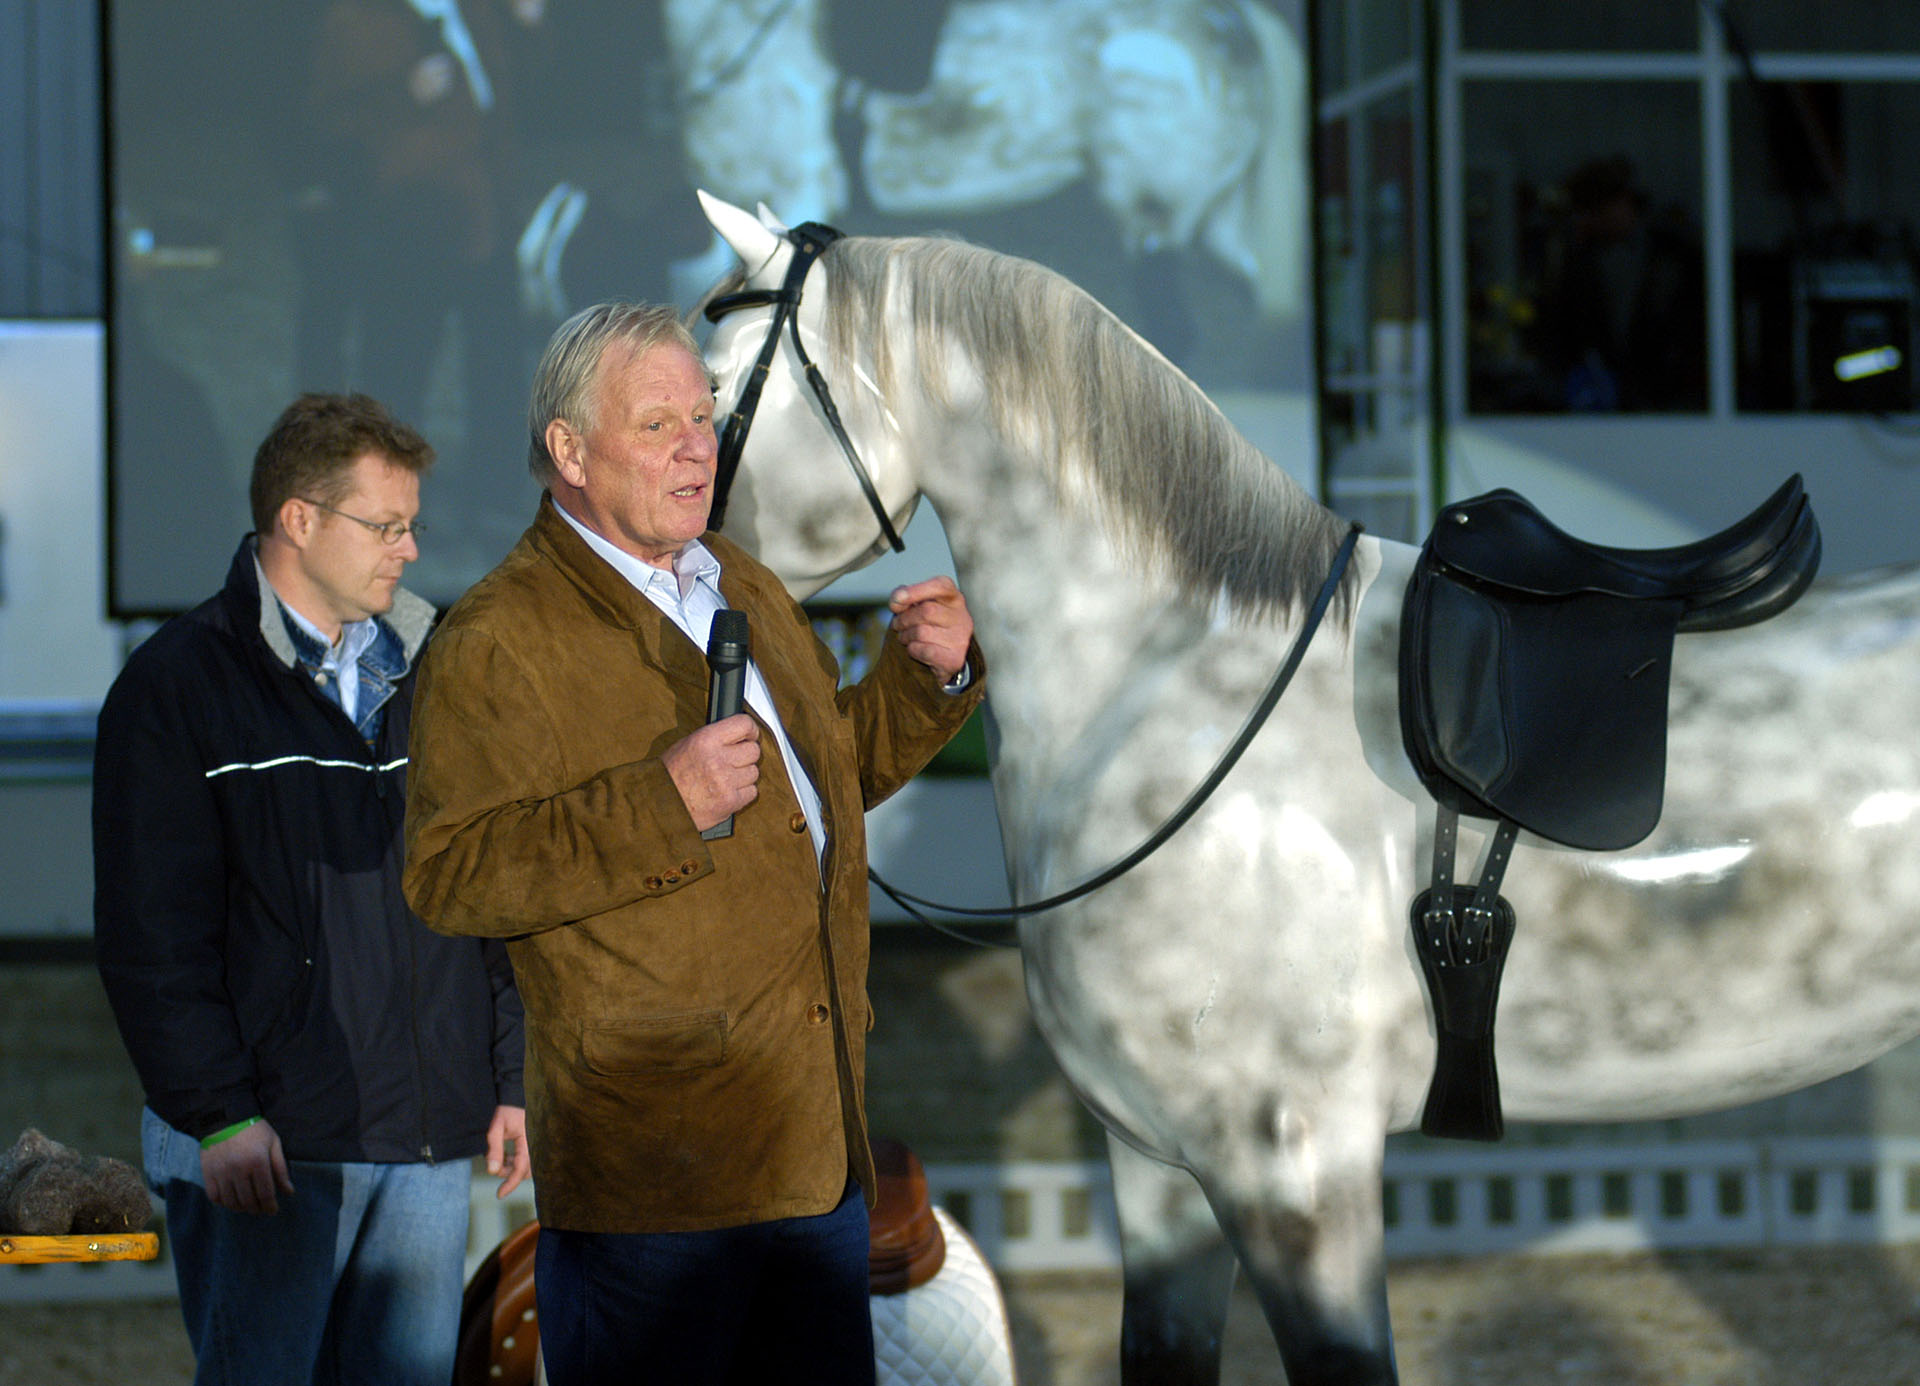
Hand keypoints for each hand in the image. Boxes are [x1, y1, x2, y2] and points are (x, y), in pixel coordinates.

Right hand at [200, 1119, 293, 1214]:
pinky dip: (224, 1203)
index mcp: (257, 1161)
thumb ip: (280, 1168)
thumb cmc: (254, 1130)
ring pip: (231, 1202)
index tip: (273, 1210)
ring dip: (241, 1208)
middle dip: (257, 1209)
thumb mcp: (273, 1143)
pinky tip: (232, 1200)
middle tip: (262, 1209)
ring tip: (248, 1206)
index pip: (265, 1193)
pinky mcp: (207, 1173)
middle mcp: (238, 1170)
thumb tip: (288, 1192)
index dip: (270, 1206)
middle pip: (248, 1201)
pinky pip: (214, 1197)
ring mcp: (221, 1173)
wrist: (225, 1118)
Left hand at [487, 1105, 529, 1198]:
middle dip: (508, 1174)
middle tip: (494, 1165)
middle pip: (525, 1171)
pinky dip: (514, 1162)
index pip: (520, 1169)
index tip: (499, 1194)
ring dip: (511, 1168)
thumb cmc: (506, 1110)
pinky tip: (505, 1155)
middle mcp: (535, 1145)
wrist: (514, 1097)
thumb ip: (494, 1149)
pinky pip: (525, 1160)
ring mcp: (535, 1145)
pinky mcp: (532, 1144)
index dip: (510, 1184)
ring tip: (499, 1157)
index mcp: (528, 1141)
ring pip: (526, 1167)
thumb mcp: (495, 1128)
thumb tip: (492, 1172)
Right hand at [662, 714, 761, 831]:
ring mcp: (725, 781)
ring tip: (725, 780)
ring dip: (743, 776)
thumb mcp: (688, 744)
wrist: (659, 804)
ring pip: (754, 772)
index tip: (750, 736)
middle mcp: (718, 759)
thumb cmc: (671, 774)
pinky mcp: (730, 801)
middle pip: (753, 751)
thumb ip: (715, 738)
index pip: (744, 725)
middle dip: (746, 756)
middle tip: (733, 762)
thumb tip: (739, 735)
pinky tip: (727, 792)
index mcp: (706, 740)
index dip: (751, 730)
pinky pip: (752, 792)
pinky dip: (743, 793)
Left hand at [889, 577, 974, 682]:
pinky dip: (912, 649)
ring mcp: (960, 638)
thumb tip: (897, 600)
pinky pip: (924, 650)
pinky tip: (915, 648)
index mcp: (953, 597)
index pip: (939, 586)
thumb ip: (906, 596)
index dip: (915, 591)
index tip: (895, 601)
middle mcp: (961, 615)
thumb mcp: (919, 605)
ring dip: (905, 636)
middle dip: (904, 619)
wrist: (943, 658)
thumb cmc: (929, 626)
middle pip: (926, 611)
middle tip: (898, 625)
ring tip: (905, 637)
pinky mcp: (954, 658)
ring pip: (922, 632)